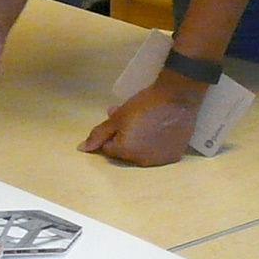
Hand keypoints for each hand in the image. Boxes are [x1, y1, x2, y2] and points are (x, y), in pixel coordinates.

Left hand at [79, 72, 204, 165]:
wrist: (177, 97)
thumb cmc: (143, 105)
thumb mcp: (117, 117)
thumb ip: (98, 135)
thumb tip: (82, 149)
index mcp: (125, 152)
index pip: (108, 148)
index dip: (111, 133)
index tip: (119, 120)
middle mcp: (142, 161)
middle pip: (125, 152)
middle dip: (124, 137)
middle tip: (131, 119)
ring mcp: (160, 160)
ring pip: (141, 152)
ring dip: (140, 141)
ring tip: (146, 122)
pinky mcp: (174, 155)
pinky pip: (158, 152)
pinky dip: (156, 144)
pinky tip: (160, 129)